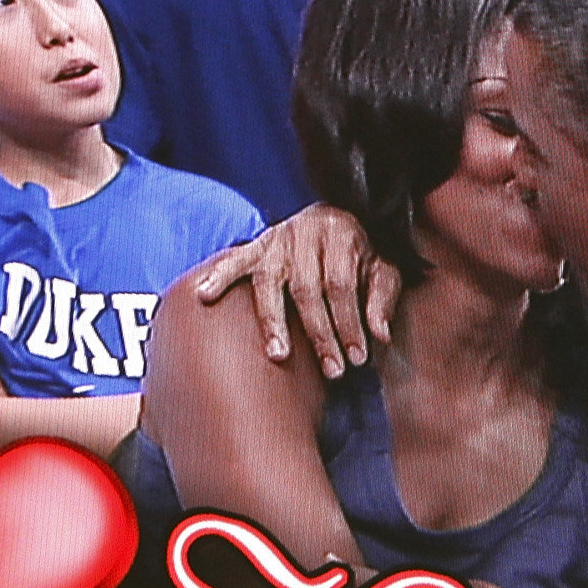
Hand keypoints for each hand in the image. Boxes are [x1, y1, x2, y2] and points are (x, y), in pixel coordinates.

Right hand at [190, 206, 399, 376]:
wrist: (337, 217)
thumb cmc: (360, 254)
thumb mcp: (384, 269)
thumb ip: (382, 299)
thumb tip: (379, 335)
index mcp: (341, 234)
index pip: (341, 285)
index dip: (349, 324)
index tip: (357, 358)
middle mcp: (306, 232)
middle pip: (308, 289)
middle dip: (321, 333)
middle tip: (332, 370)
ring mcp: (277, 239)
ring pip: (270, 282)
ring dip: (273, 320)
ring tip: (279, 354)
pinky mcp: (256, 246)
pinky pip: (233, 261)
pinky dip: (218, 276)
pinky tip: (204, 296)